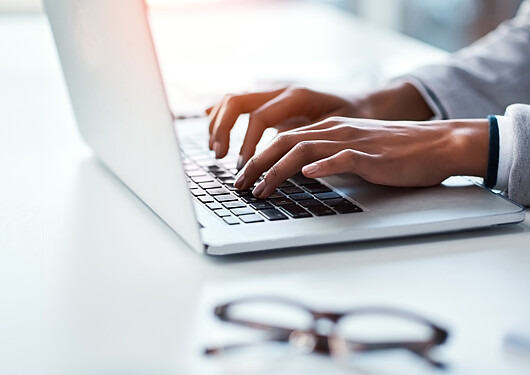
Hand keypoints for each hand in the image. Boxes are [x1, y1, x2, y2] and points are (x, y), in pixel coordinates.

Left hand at [207, 82, 433, 168]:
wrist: (437, 144)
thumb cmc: (396, 152)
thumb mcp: (353, 150)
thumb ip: (327, 157)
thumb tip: (300, 174)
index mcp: (328, 129)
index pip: (282, 139)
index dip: (257, 157)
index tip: (242, 177)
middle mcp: (334, 130)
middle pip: (283, 142)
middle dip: (256, 164)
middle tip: (239, 185)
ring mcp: (352, 141)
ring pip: (303, 149)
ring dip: (277, 170)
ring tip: (261, 188)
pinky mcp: (371, 155)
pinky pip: (343, 157)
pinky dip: (323, 165)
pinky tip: (308, 174)